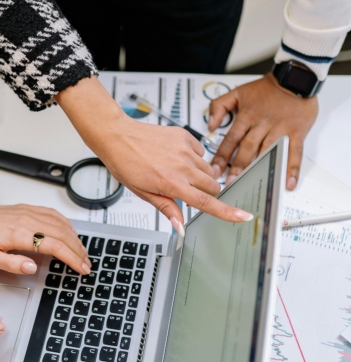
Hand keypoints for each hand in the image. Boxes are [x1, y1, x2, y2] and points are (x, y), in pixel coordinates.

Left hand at [0, 204, 90, 275]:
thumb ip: (11, 264)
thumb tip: (32, 267)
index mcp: (18, 234)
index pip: (54, 246)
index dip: (71, 258)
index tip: (81, 268)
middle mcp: (27, 220)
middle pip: (62, 234)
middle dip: (78, 250)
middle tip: (87, 264)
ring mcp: (28, 212)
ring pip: (60, 223)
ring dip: (75, 238)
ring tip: (82, 252)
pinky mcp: (27, 209)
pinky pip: (52, 213)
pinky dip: (66, 223)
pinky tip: (70, 232)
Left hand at [55, 77, 252, 226]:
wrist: (117, 136)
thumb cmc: (125, 163)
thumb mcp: (143, 192)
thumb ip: (166, 207)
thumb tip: (180, 226)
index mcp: (172, 183)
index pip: (206, 202)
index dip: (227, 211)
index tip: (244, 216)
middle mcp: (182, 166)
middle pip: (214, 186)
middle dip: (207, 193)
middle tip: (188, 191)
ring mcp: (185, 149)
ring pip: (208, 170)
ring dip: (200, 176)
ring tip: (176, 172)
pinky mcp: (185, 135)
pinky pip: (201, 152)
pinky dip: (193, 159)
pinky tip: (176, 158)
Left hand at [208, 73, 318, 189]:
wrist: (295, 77)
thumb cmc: (266, 88)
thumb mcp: (238, 92)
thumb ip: (219, 106)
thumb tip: (209, 125)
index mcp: (246, 116)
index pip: (230, 139)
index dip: (221, 156)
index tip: (214, 171)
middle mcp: (262, 124)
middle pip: (247, 148)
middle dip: (238, 166)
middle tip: (230, 183)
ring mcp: (280, 128)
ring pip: (267, 151)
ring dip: (260, 169)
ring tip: (253, 185)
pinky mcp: (297, 131)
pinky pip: (294, 152)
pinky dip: (292, 168)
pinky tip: (288, 183)